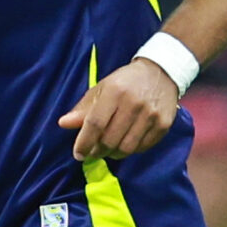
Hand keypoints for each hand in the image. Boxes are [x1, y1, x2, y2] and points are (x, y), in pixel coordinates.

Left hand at [58, 60, 179, 162]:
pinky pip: (142, 147)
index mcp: (115, 91)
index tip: (78, 154)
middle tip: (93, 152)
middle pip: (110, 140)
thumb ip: (83, 108)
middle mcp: (134, 103)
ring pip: (127, 148)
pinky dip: (131, 151)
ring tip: (109, 150)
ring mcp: (151, 115)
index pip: (95, 123)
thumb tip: (63, 124)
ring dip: (113, 154)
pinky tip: (125, 144)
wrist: (161, 72)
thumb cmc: (125, 82)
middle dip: (97, 151)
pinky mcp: (163, 124)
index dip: (84, 142)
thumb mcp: (102, 89)